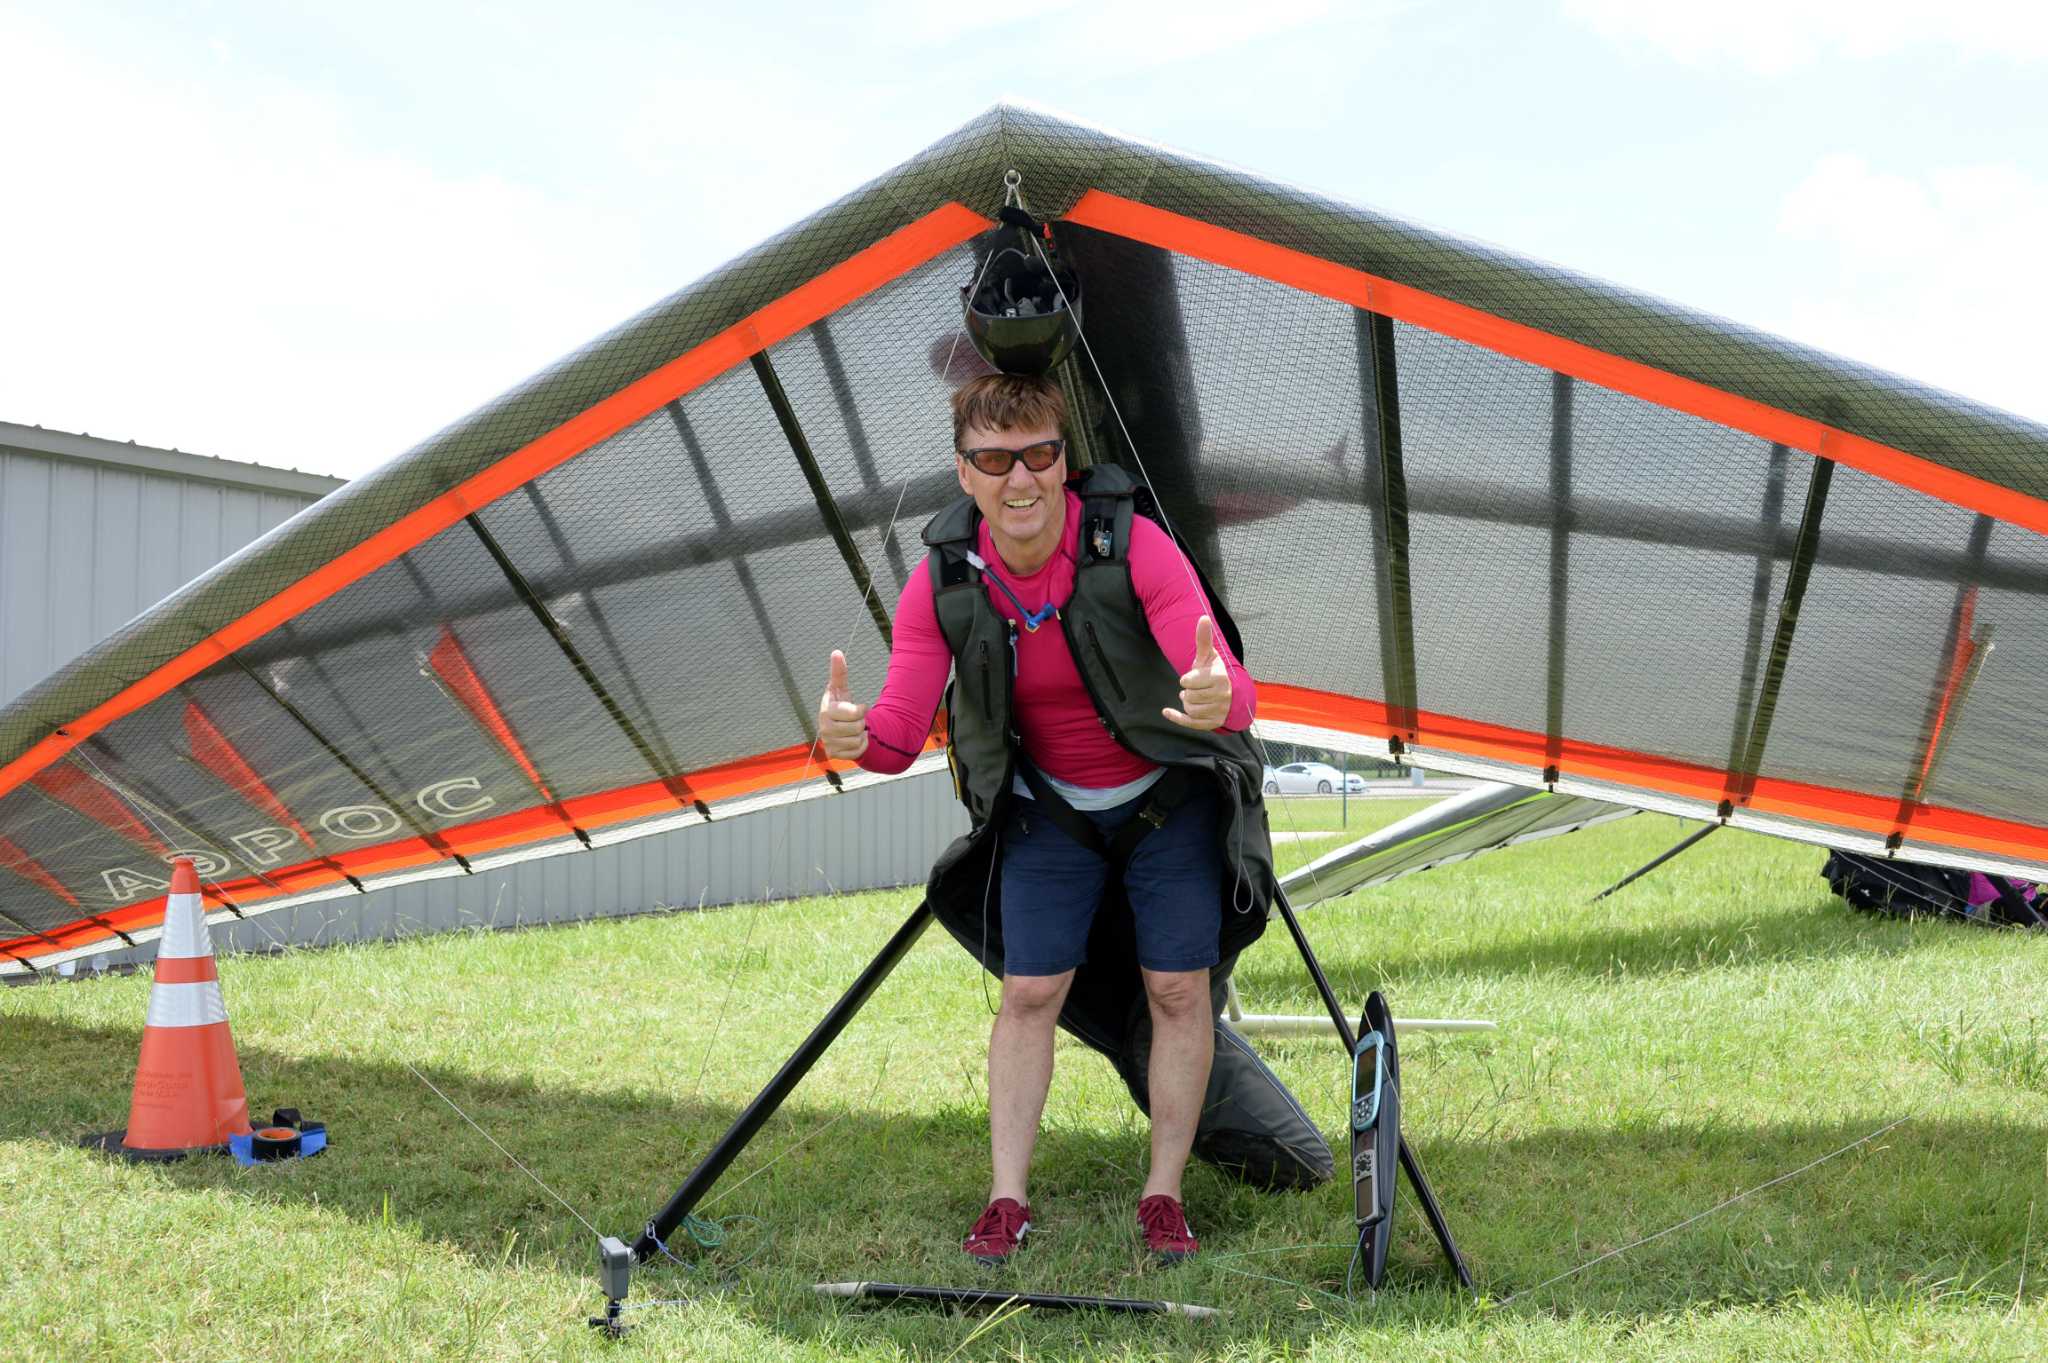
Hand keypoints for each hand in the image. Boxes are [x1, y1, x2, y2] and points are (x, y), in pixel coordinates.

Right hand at [817, 650, 869, 759]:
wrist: (839, 727)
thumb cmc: (840, 705)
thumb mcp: (841, 688)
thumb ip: (839, 672)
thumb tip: (836, 652)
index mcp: (826, 711)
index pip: (852, 712)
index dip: (860, 710)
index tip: (860, 707)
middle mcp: (824, 728)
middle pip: (857, 727)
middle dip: (861, 722)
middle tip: (855, 720)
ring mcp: (828, 743)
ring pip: (857, 740)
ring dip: (861, 734)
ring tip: (853, 730)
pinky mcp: (834, 755)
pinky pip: (857, 752)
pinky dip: (860, 746)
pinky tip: (853, 740)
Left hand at [1163, 616, 1230, 730]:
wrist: (1231, 694)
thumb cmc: (1214, 672)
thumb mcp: (1209, 656)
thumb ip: (1203, 639)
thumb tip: (1203, 617)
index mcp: (1219, 678)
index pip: (1188, 681)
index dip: (1187, 679)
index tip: (1192, 678)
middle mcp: (1221, 696)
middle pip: (1188, 696)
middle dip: (1188, 691)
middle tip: (1196, 688)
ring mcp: (1218, 711)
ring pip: (1189, 709)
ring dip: (1188, 702)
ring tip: (1196, 697)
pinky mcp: (1213, 723)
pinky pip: (1189, 723)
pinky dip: (1176, 717)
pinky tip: (1167, 712)